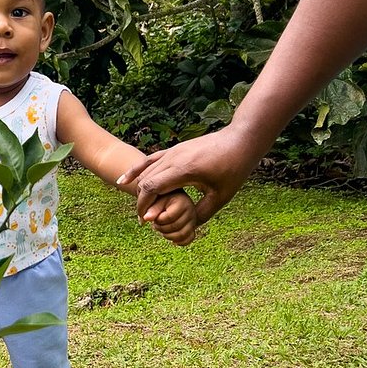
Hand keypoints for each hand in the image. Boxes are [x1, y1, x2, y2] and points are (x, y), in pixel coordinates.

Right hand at [119, 124, 261, 224]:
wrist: (241, 139)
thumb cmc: (234, 168)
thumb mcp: (221, 196)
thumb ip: (202, 213)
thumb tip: (186, 228)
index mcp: (184, 170)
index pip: (152, 187)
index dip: (144, 206)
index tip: (146, 221)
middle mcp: (174, 158)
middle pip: (145, 181)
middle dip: (142, 202)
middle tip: (145, 221)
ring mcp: (173, 151)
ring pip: (146, 171)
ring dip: (139, 190)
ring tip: (139, 208)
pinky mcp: (175, 150)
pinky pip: (150, 160)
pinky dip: (136, 170)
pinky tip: (125, 180)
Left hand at [142, 190, 197, 245]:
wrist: (171, 199)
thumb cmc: (162, 199)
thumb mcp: (157, 201)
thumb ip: (152, 209)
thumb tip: (146, 218)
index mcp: (183, 202)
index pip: (169, 217)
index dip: (158, 220)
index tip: (155, 217)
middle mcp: (191, 211)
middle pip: (174, 227)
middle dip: (161, 228)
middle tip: (156, 223)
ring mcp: (193, 221)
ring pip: (181, 235)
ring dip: (167, 236)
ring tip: (162, 229)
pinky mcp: (192, 229)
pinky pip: (188, 239)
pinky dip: (179, 241)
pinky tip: (171, 238)